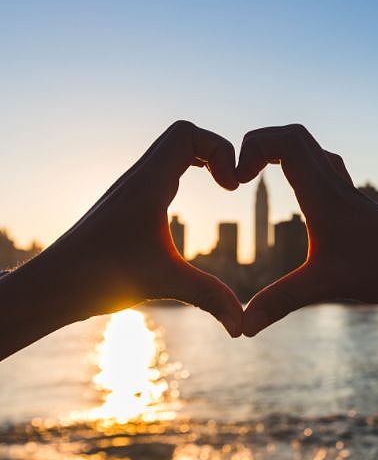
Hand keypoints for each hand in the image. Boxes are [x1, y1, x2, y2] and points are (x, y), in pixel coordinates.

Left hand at [0, 121, 242, 358]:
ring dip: (201, 160)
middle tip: (232, 184)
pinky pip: (161, 170)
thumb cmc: (100, 278)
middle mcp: (139, 179)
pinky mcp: (128, 204)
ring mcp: (132, 189)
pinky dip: (185, 174)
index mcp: (149, 184)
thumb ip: (211, 298)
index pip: (187, 134)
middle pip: (183, 136)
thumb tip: (243, 326)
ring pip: (170, 152)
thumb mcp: (165, 283)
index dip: (220, 150)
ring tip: (222, 187)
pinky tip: (191, 206)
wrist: (52, 285)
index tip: (232, 187)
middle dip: (216, 151)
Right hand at [236, 124, 377, 334]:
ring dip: (282, 153)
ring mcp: (348, 192)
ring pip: (313, 150)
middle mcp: (336, 185)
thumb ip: (281, 303)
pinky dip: (303, 167)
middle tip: (240, 175)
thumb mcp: (327, 286)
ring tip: (259, 177)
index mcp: (324, 195)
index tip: (236, 180)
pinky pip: (326, 168)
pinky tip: (298, 195)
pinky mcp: (356, 204)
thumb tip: (242, 328)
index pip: (286, 141)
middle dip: (260, 144)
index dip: (252, 146)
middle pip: (296, 136)